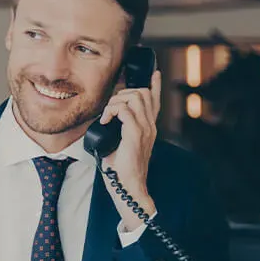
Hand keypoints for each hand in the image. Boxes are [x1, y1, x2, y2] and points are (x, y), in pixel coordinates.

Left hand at [98, 70, 160, 230]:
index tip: (154, 73)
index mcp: (148, 128)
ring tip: (108, 115)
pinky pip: (124, 110)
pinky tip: (105, 121)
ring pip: (134, 97)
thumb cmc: (122, 170)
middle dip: (123, 93)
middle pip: (142, 93)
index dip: (155, 85)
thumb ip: (119, 132)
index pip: (155, 101)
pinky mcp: (135, 134)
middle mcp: (150, 126)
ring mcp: (145, 129)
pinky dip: (112, 111)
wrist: (128, 187)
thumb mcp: (121, 145)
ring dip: (116, 101)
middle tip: (110, 108)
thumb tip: (105, 123)